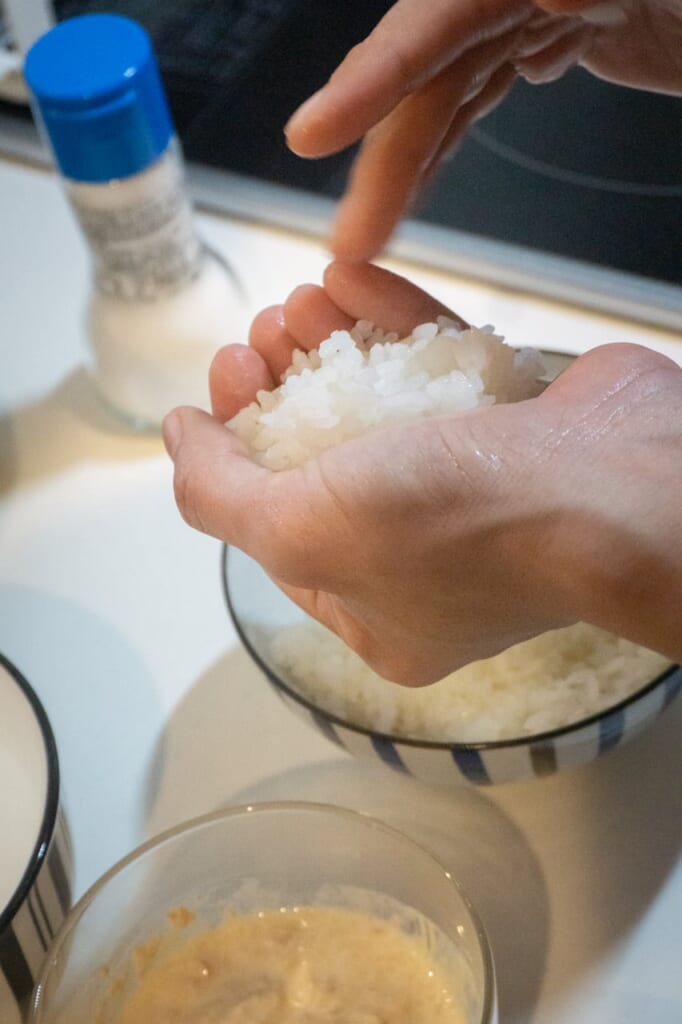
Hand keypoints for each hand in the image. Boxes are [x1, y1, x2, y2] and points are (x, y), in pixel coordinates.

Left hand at [164, 262, 681, 684]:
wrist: (621, 487)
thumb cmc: (459, 528)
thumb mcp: (305, 529)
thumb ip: (220, 494)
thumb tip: (176, 440)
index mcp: (378, 610)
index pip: (282, 530)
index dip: (239, 453)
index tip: (226, 381)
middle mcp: (428, 561)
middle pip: (330, 463)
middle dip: (284, 392)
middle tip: (257, 337)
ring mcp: (481, 493)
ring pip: (386, 412)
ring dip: (331, 349)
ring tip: (293, 301)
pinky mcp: (518, 426)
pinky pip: (443, 370)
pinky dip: (394, 322)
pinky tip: (348, 279)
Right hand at [284, 0, 681, 260]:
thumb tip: (548, 1)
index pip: (433, 21)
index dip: (373, 77)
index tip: (314, 133)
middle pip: (425, 76)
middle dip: (382, 160)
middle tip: (348, 242)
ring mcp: (532, 10)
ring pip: (441, 95)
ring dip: (399, 169)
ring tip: (364, 237)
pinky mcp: (552, 33)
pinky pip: (473, 95)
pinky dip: (439, 144)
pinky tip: (413, 183)